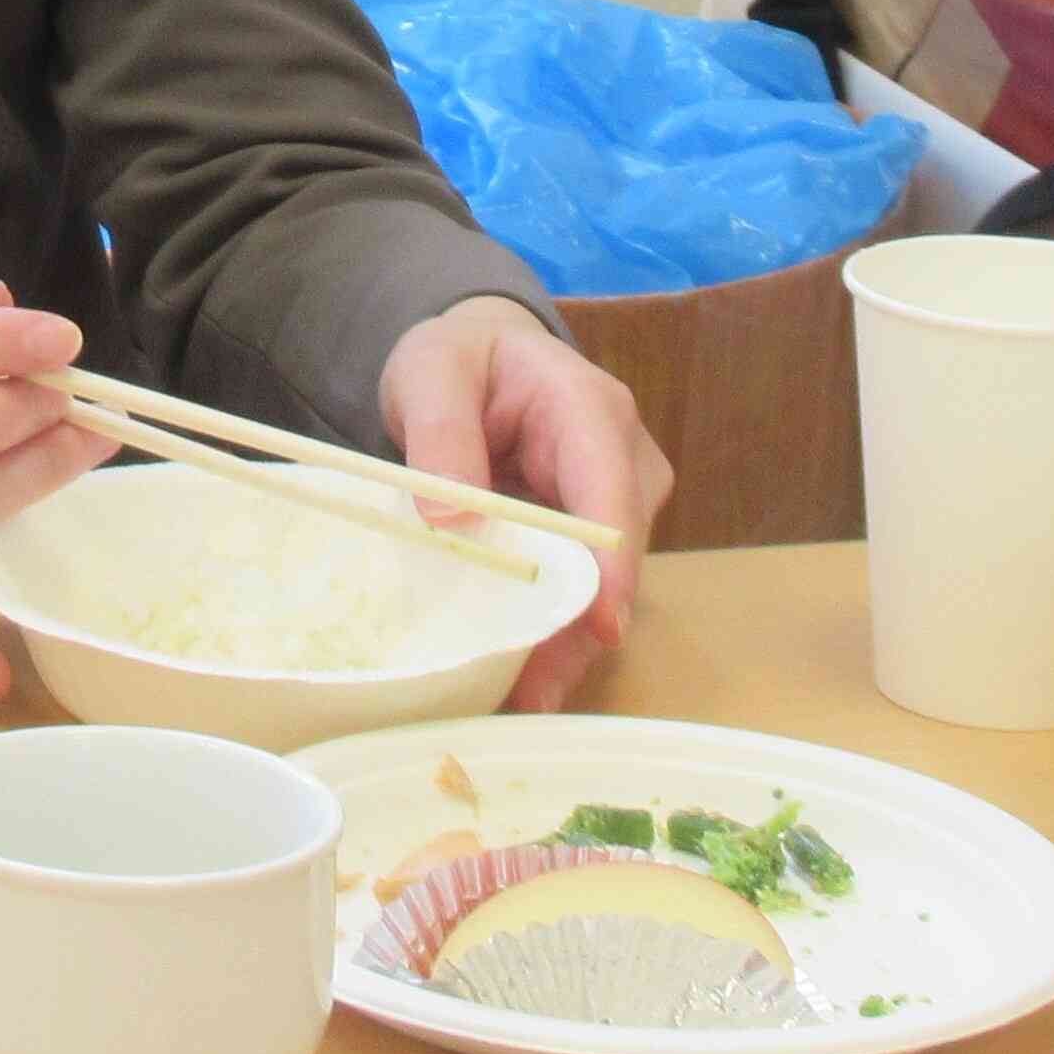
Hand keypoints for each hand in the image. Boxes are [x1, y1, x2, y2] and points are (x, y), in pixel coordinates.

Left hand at [380, 293, 671, 710]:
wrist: (476, 355)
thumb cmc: (459, 358)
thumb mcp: (430, 372)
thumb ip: (440, 430)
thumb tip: (450, 514)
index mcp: (589, 408)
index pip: (610, 495)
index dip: (609, 568)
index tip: (598, 628)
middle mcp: (623, 458)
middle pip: (616, 555)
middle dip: (579, 624)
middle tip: (532, 691)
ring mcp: (617, 498)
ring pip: (606, 583)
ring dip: (568, 640)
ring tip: (523, 698)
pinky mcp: (595, 532)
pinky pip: (583, 586)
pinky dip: (555, 627)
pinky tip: (523, 674)